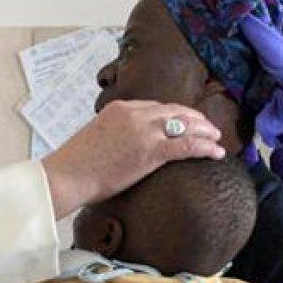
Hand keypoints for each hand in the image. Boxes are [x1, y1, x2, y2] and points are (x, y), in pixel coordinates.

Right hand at [41, 100, 224, 217]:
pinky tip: (216, 152)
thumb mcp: (95, 138)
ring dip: (205, 131)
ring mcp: (143, 131)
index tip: (183, 122)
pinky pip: (186, 145)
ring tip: (217, 138)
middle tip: (208, 127)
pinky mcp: (151, 151)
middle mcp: (133, 114)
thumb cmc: (74, 166)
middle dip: (194, 118)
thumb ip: (113, 135)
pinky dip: (205, 147)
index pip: (155, 107)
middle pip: (174, 111)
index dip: (174, 114)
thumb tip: (124, 147)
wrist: (65, 176)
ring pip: (185, 125)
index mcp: (118, 108)